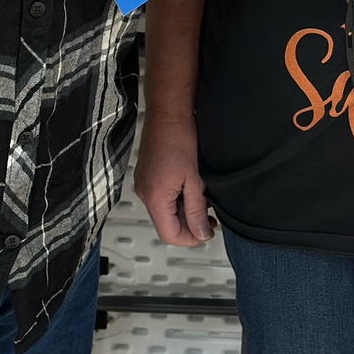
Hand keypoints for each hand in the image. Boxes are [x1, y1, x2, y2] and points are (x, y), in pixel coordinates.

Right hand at [134, 115, 213, 245]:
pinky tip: (192, 188)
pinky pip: (162, 197)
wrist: (168, 114)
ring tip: (202, 200)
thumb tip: (200, 233)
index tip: (206, 233)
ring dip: (185, 210)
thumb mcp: (195, 180)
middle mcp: (145, 193)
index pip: (170, 235)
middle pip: (167, 224)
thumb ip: (197, 210)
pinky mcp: (148, 176)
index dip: (190, 239)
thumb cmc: (179, 138)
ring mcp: (144, 184)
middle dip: (189, 224)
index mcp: (155, 197)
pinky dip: (178, 198)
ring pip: (165, 211)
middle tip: (209, 218)